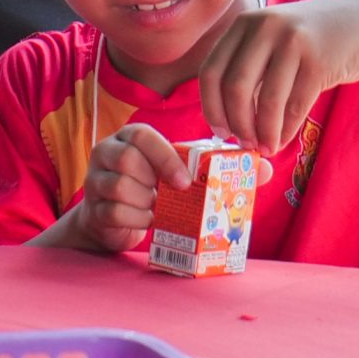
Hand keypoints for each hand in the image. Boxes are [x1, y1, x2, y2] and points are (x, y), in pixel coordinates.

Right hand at [67, 123, 276, 253]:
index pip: (141, 135)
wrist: (116, 221)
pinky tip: (147, 221)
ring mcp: (94, 181)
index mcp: (129, 138)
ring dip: (148, 204)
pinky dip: (138, 221)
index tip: (185, 180)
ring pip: (120, 188)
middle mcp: (106, 153)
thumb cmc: (157, 190)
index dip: (164, 157)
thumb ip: (220, 168)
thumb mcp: (184, 174)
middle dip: (154, 184)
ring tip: (158, 208)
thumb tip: (265, 167)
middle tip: (170, 196)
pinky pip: (116, 213)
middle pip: (127, 162)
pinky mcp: (92, 208)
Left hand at [199, 0, 358, 155]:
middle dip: (237, 123)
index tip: (219, 131)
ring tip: (265, 146)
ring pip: (266, 100)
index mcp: (244, 24)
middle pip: (234, 87)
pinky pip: (295, 105)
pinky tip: (283, 140)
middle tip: (243, 143)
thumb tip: (226, 118)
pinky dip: (286, 129)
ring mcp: (293, 42)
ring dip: (263, 131)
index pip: (210, 72)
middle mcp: (264, 28)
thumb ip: (248, 66)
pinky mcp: (320, 61)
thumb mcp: (273, 38)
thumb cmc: (314, 38)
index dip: (210, 107)